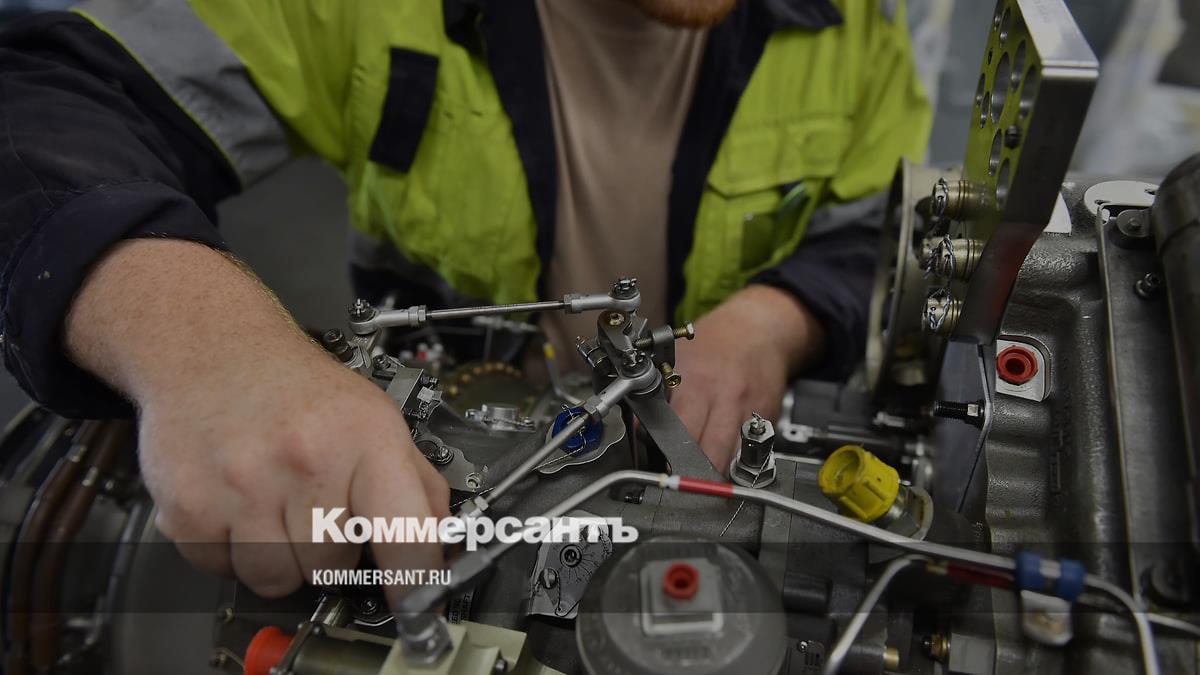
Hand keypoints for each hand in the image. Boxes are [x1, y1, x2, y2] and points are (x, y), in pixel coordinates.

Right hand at [64, 240, 449, 606]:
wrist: (210, 347)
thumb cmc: (295, 386)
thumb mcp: (374, 416)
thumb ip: (416, 481)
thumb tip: (441, 542)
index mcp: (364, 438)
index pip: (404, 532)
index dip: (414, 581)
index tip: (417, 604)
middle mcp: (305, 460)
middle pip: (335, 567)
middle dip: (330, 549)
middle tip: (318, 508)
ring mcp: (244, 485)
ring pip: (278, 579)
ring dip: (280, 557)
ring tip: (276, 504)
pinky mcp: (190, 507)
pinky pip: (223, 570)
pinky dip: (232, 550)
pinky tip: (239, 504)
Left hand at [670, 285, 825, 471]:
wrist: (759, 329)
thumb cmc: (715, 344)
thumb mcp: (678, 359)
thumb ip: (660, 394)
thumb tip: (639, 428)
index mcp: (697, 383)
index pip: (677, 430)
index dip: (665, 452)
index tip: (658, 465)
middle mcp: (725, 398)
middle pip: (708, 452)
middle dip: (693, 471)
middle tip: (681, 481)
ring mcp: (749, 410)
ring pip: (732, 459)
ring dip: (716, 473)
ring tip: (702, 480)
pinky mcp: (768, 418)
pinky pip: (751, 451)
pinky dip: (738, 461)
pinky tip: (727, 461)